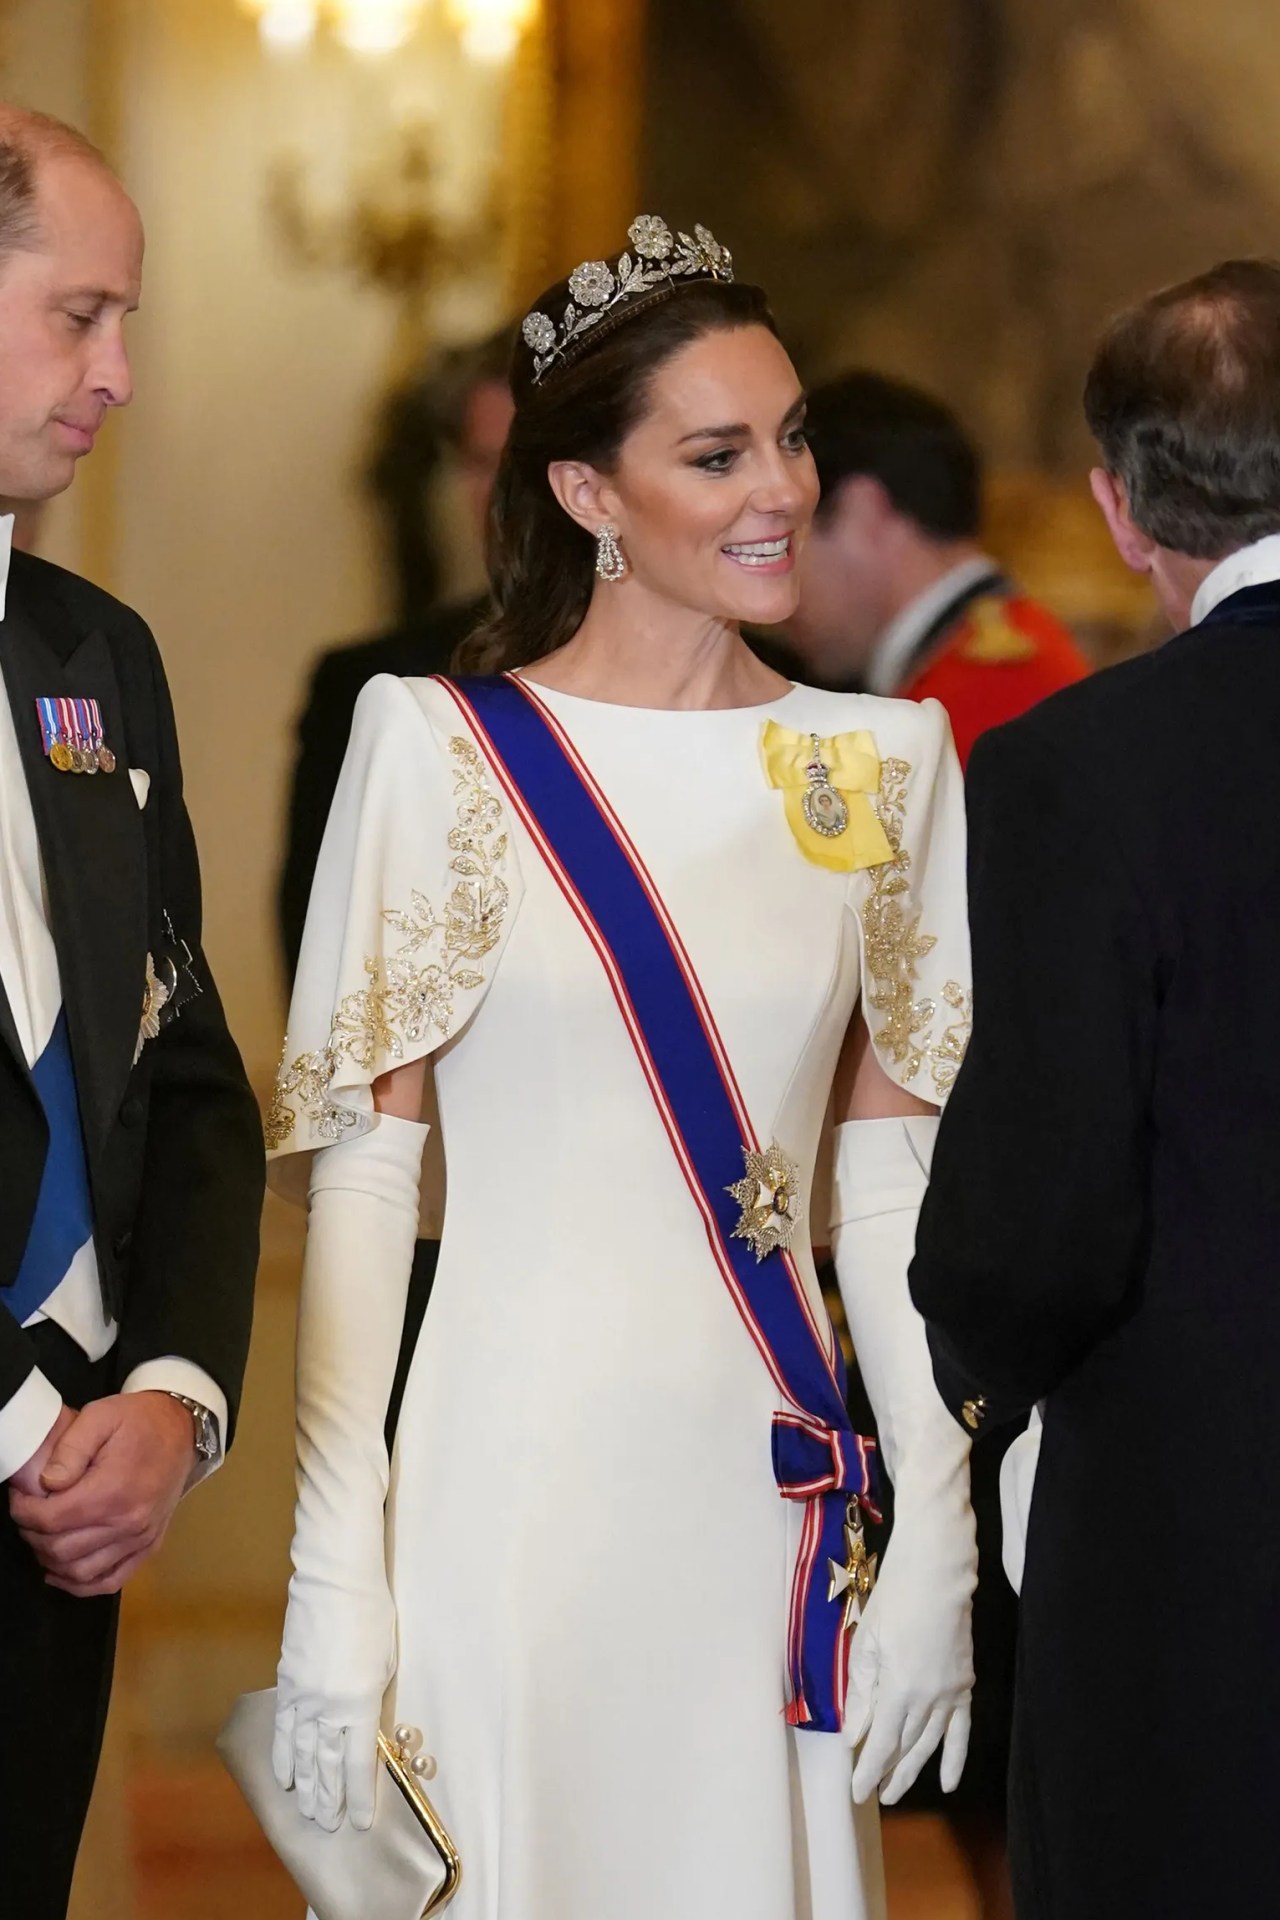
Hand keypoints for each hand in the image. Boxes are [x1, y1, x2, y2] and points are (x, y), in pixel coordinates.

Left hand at [8, 1391, 195, 1596]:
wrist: (183, 1428)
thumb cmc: (139, 1420)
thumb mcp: (101, 1416)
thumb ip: (70, 1449)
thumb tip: (47, 1484)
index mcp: (114, 1490)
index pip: (52, 1519)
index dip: (24, 1512)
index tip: (20, 1497)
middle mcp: (129, 1522)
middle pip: (61, 1550)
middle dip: (33, 1534)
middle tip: (28, 1514)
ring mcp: (141, 1539)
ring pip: (80, 1572)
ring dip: (50, 1560)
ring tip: (43, 1537)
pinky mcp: (149, 1546)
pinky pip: (110, 1582)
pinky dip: (81, 1585)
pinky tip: (61, 1572)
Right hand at [272, 1564, 395, 1832]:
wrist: (336, 1580)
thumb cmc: (373, 1615)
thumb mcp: (387, 1662)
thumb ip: (373, 1700)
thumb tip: (363, 1729)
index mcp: (361, 1703)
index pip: (358, 1763)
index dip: (359, 1797)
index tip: (360, 1823)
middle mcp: (329, 1706)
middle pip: (327, 1766)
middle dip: (330, 1800)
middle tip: (330, 1827)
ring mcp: (303, 1696)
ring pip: (301, 1754)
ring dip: (306, 1787)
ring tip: (308, 1814)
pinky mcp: (287, 1682)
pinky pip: (282, 1729)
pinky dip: (283, 1757)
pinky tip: (284, 1778)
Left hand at [845, 1497, 974, 1805]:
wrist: (937, 1572)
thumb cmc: (894, 1599)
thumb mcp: (866, 1643)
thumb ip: (860, 1694)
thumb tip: (854, 1736)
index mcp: (899, 1688)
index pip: (881, 1743)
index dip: (868, 1770)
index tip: (856, 1791)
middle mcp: (928, 1698)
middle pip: (905, 1747)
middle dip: (888, 1774)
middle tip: (873, 1796)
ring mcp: (951, 1692)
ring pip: (930, 1743)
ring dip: (913, 1770)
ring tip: (897, 1792)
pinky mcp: (965, 1683)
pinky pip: (961, 1730)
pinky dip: (954, 1757)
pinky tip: (948, 1781)